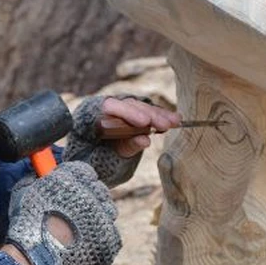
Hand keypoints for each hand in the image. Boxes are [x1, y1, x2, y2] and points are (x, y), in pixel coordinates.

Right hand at [5, 161, 120, 264]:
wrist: (35, 260)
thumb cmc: (26, 226)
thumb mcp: (24, 192)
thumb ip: (37, 177)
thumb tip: (39, 171)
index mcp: (72, 178)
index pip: (86, 172)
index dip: (79, 182)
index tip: (72, 191)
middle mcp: (92, 194)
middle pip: (100, 190)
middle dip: (89, 199)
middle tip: (75, 213)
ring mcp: (103, 218)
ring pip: (108, 212)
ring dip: (98, 218)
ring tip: (80, 231)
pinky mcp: (110, 240)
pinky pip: (111, 235)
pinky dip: (101, 240)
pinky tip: (85, 245)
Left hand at [63, 95, 180, 186]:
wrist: (90, 159)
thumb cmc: (94, 158)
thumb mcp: (105, 158)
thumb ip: (124, 147)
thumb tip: (145, 140)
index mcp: (91, 115)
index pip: (109, 107)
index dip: (128, 113)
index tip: (144, 123)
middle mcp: (105, 108)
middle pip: (129, 105)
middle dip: (147, 115)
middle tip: (163, 125)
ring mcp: (119, 109)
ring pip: (139, 107)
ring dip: (158, 114)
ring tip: (174, 123)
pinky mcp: (131, 113)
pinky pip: (146, 112)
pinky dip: (160, 115)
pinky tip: (175, 119)